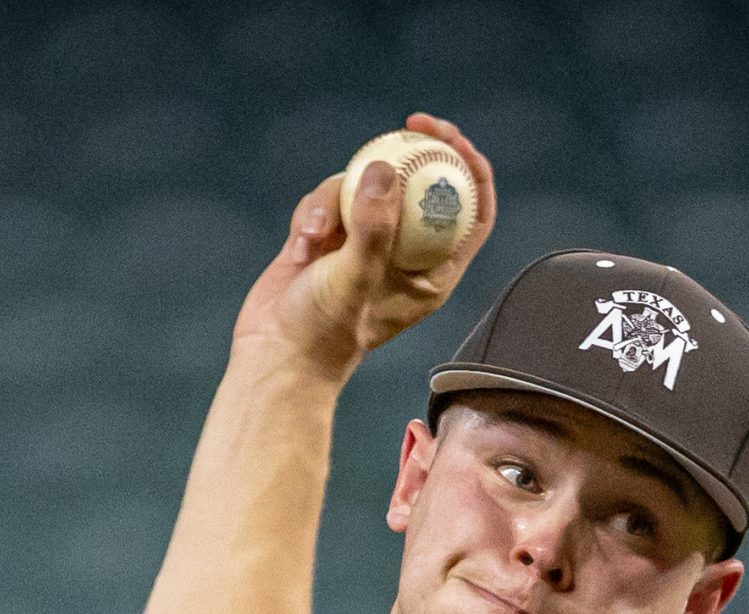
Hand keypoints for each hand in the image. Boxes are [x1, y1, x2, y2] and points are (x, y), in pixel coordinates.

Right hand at [231, 111, 498, 382]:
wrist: (275, 355)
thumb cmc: (324, 330)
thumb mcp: (354, 278)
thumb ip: (373, 226)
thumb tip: (383, 167)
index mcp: (433, 272)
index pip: (473, 212)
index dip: (472, 169)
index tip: (453, 139)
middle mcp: (405, 254)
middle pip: (425, 186)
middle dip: (418, 149)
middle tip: (409, 124)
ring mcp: (366, 243)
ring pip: (366, 187)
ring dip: (338, 198)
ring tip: (314, 236)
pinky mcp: (329, 237)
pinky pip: (328, 200)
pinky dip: (311, 214)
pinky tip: (298, 248)